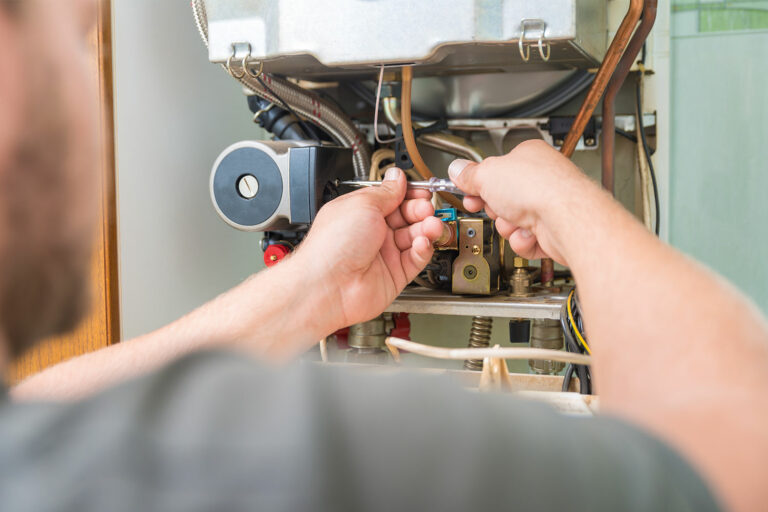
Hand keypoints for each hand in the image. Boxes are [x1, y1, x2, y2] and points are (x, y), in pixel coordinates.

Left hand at [292, 167, 443, 329]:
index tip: (422, 191)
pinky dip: (423, 249)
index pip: (392, 198)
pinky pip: (416, 259)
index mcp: (361, 212)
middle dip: (420, 210)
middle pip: (407, 217)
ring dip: (426, 229)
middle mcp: (372, 233)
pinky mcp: (394, 275)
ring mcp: (383, 254)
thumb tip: (397, 177)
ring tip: (431, 225)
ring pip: (415, 237)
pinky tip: (422, 243)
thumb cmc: (332, 246)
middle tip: (426, 208)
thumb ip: (386, 192)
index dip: (409, 194)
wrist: (328, 285)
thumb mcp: (363, 204)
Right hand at [448, 140, 589, 265]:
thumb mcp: (487, 174)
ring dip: (507, 225)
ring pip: (510, 222)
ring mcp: (548, 206)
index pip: (495, 169)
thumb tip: (457, 169)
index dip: (478, 181)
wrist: (566, 219)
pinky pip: (524, 240)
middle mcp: (541, 179)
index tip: (466, 189)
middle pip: (501, 198)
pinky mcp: (552, 231)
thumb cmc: (539, 188)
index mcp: (528, 156)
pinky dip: (522, 240)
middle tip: (493, 205)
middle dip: (494, 207)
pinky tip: (529, 233)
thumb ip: (469, 174)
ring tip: (516, 220)